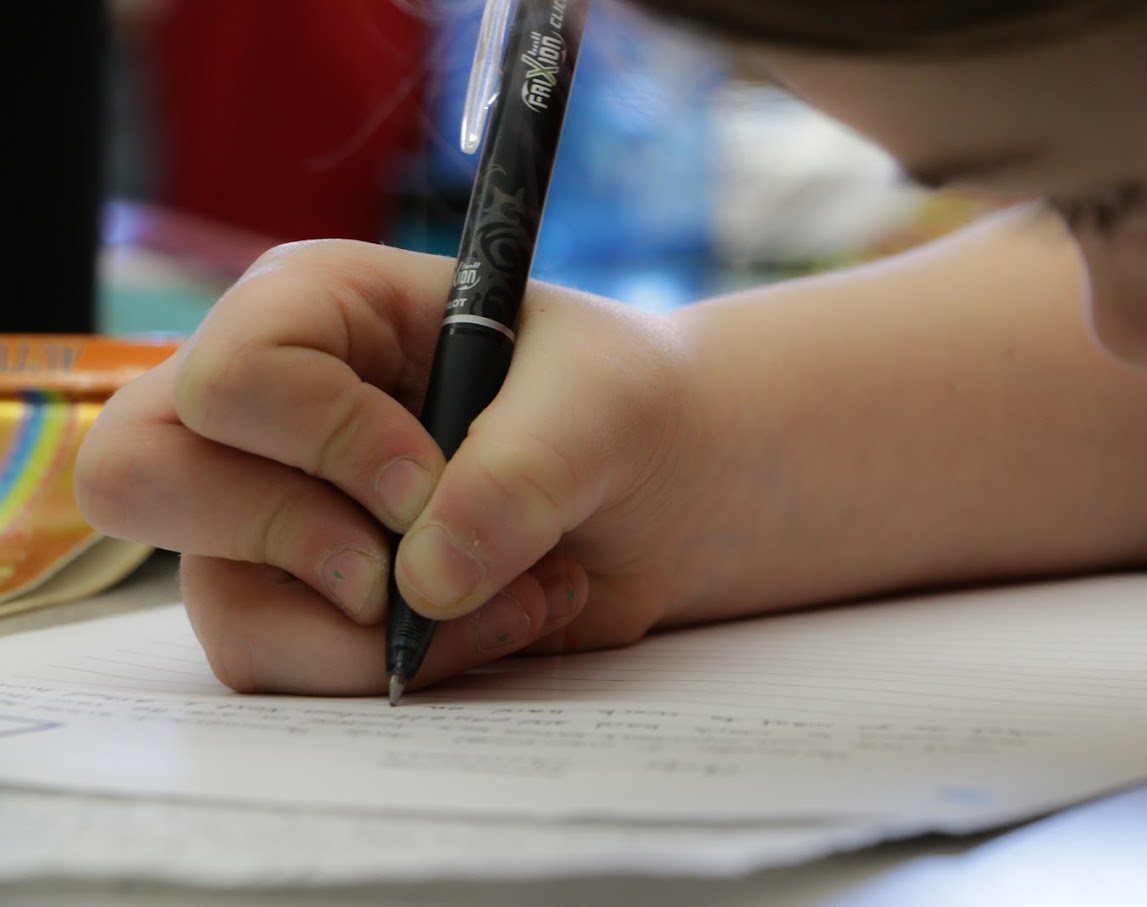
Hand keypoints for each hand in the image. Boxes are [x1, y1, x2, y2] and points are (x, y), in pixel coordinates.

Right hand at [76, 240, 709, 694]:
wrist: (663, 495)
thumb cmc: (623, 406)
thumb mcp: (603, 406)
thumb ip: (522, 470)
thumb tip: (418, 583)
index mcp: (319, 307)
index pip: (233, 374)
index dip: (326, 442)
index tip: (429, 481)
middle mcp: (269, 408)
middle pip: (143, 474)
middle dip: (288, 537)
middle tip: (404, 556)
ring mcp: (274, 510)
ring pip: (224, 604)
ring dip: (376, 633)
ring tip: (513, 597)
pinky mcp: (305, 600)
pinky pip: (285, 664)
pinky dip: (396, 669)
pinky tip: (494, 624)